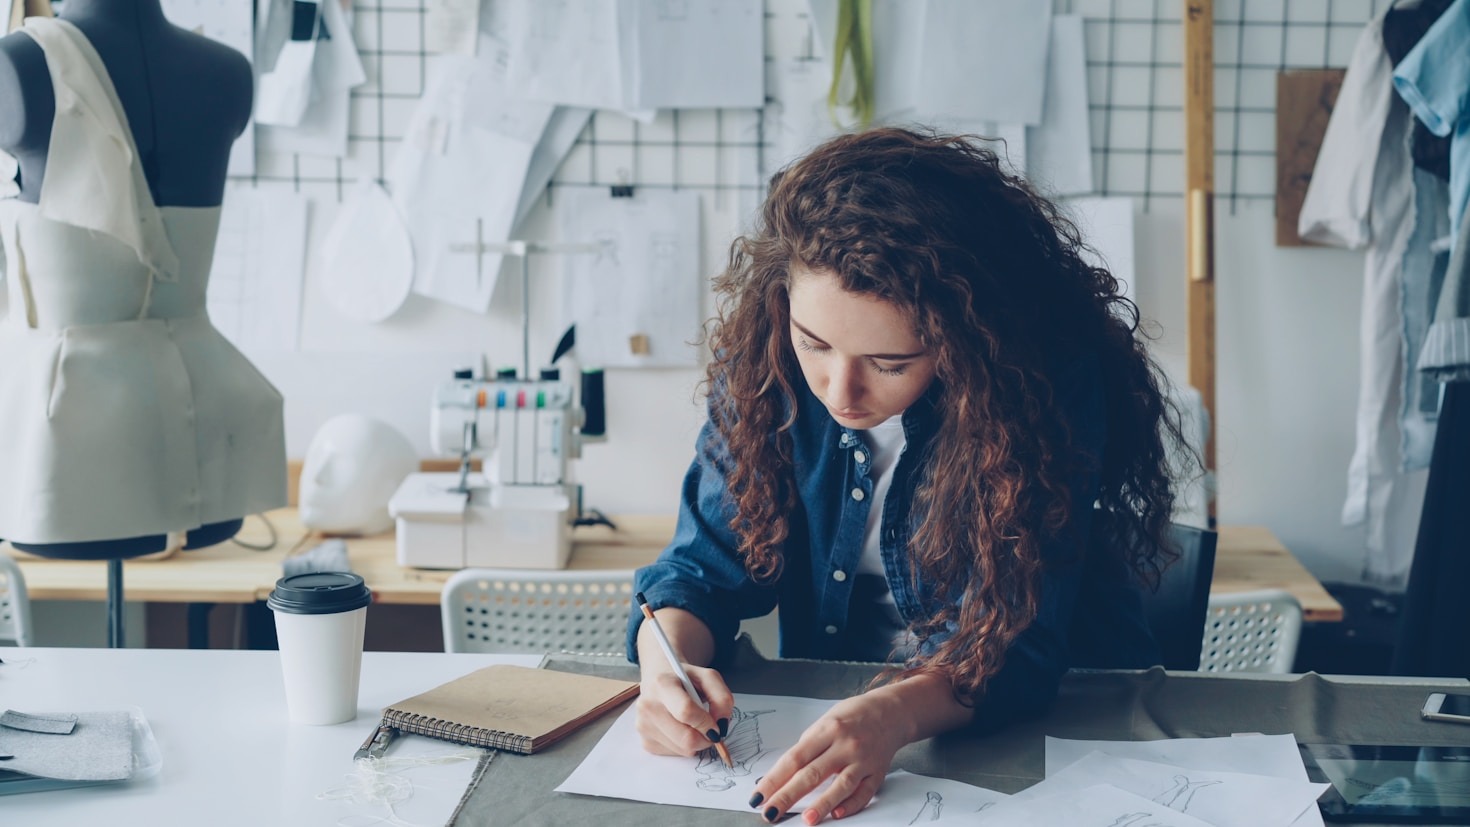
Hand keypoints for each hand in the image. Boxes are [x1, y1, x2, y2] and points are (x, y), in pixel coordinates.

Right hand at [635, 661, 734, 756]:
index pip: (686, 712)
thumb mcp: (708, 678)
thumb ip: (722, 698)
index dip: (706, 722)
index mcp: (662, 685)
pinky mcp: (646, 742)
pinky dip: (685, 746)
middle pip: (686, 738)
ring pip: (683, 750)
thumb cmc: (685, 679)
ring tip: (692, 724)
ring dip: (696, 742)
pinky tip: (681, 729)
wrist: (658, 679)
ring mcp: (644, 726)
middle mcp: (648, 706)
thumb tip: (721, 725)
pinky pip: (676, 754)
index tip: (716, 725)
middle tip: (710, 729)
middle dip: (706, 737)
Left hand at [747, 687, 911, 824]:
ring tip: (806, 819)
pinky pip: (864, 792)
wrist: (892, 711)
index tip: (758, 795)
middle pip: (812, 774)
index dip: (774, 779)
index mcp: (827, 729)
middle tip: (770, 812)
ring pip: (841, 785)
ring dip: (823, 803)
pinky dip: (851, 805)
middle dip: (788, 795)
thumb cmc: (853, 715)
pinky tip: (837, 814)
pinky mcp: (877, 772)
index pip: (794, 758)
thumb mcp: (826, 721)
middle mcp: (845, 744)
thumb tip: (784, 773)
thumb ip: (808, 745)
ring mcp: (863, 759)